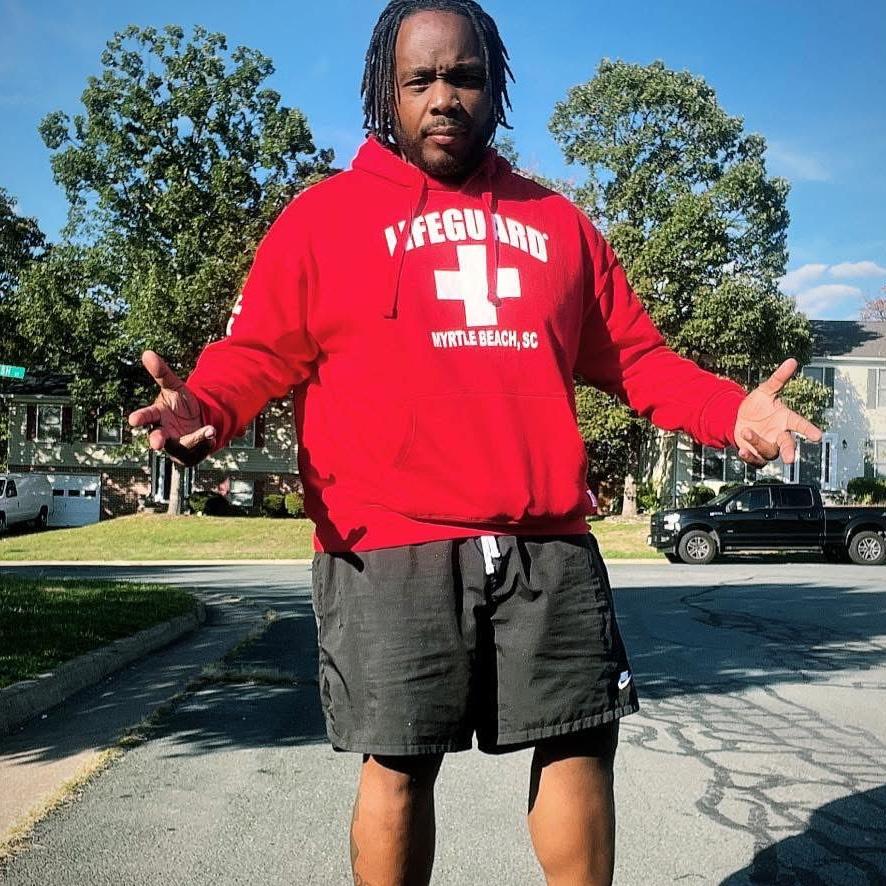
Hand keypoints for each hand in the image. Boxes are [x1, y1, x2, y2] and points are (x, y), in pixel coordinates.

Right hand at [128, 350, 216, 466]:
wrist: (195, 420)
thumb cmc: (178, 403)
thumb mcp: (174, 386)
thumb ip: (162, 372)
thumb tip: (147, 352)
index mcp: (157, 415)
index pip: (146, 416)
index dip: (140, 418)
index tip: (133, 420)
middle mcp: (163, 432)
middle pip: (157, 437)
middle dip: (156, 440)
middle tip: (156, 444)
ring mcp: (175, 445)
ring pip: (183, 446)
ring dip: (196, 439)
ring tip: (209, 430)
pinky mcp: (188, 454)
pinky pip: (197, 452)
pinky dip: (206, 443)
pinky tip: (211, 434)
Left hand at [734, 358, 822, 466]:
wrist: (738, 418)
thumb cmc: (757, 405)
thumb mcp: (765, 390)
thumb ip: (778, 378)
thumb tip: (792, 360)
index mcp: (786, 420)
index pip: (800, 425)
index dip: (809, 430)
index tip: (818, 436)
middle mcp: (779, 435)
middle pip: (787, 444)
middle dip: (789, 451)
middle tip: (790, 458)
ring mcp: (768, 446)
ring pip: (768, 451)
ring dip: (758, 443)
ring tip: (747, 431)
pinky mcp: (755, 455)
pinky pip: (755, 461)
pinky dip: (749, 457)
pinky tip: (742, 451)